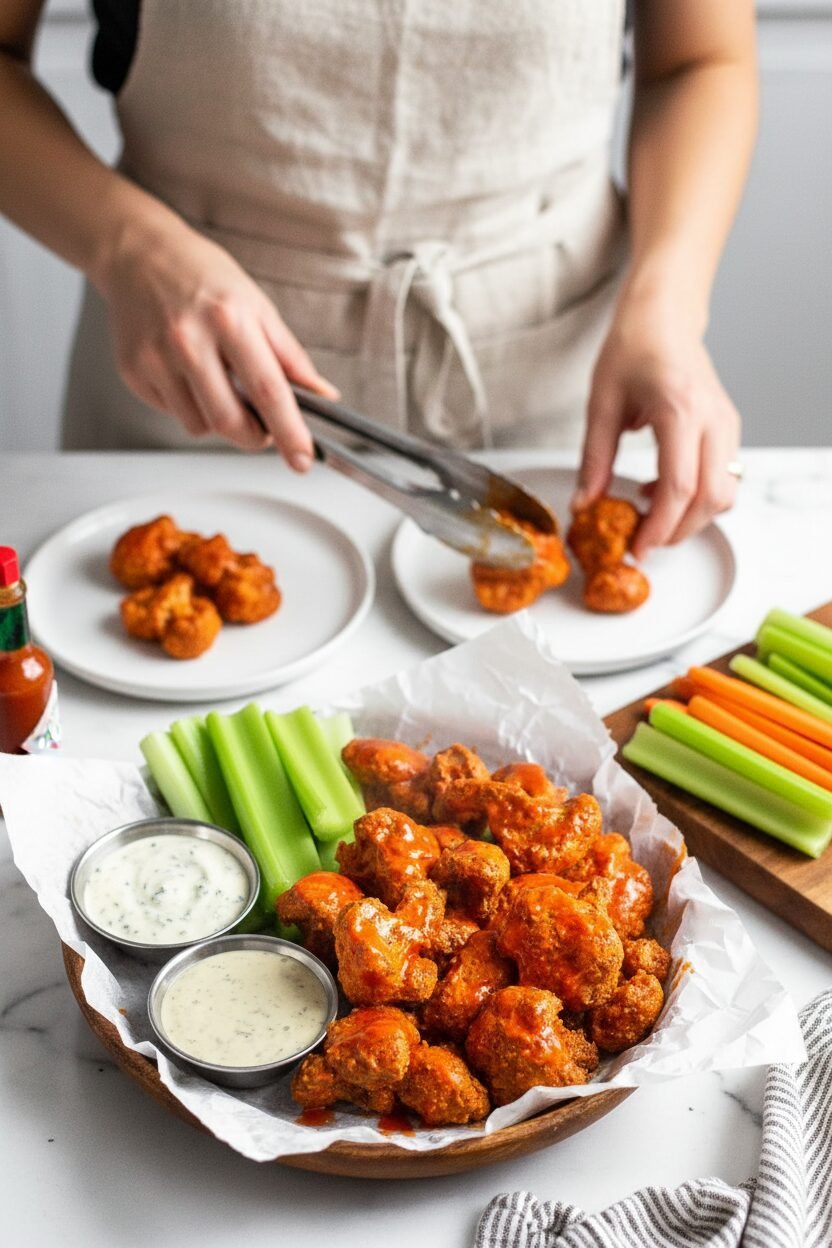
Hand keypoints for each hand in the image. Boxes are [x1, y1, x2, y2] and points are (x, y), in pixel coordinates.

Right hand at [93, 209, 336, 465]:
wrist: (139, 254)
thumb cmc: (202, 277)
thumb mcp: (257, 306)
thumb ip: (290, 356)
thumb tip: (322, 395)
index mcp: (229, 319)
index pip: (268, 391)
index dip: (289, 432)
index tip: (302, 458)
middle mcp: (188, 340)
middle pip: (229, 422)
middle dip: (254, 438)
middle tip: (263, 428)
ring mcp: (155, 358)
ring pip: (199, 426)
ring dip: (219, 419)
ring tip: (217, 380)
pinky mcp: (134, 371)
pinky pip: (173, 413)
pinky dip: (189, 404)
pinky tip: (187, 372)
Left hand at [574, 298, 739, 559]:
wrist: (664, 318)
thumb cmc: (632, 349)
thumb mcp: (601, 405)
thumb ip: (593, 460)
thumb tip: (583, 506)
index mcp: (680, 411)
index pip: (680, 487)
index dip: (660, 526)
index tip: (638, 549)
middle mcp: (714, 420)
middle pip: (712, 499)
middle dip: (677, 531)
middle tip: (641, 543)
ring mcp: (727, 425)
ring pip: (725, 494)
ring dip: (690, 518)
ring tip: (648, 517)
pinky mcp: (729, 430)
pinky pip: (723, 478)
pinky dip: (697, 498)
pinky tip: (659, 491)